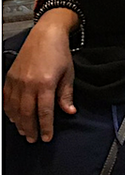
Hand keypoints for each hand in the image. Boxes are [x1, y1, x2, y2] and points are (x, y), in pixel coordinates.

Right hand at [3, 8, 77, 141]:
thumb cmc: (59, 53)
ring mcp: (16, 80)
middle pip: (26, 113)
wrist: (45, 35)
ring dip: (18, 122)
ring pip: (14, 107)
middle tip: (33, 139)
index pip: (44, 111)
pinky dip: (8, 110)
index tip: (46, 137)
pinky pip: (6, 98)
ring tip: (24, 131)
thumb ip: (66, 95)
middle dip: (30, 128)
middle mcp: (28, 84)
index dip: (45, 127)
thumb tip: (69, 111)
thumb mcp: (68, 74)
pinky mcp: (10, 77)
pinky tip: (13, 117)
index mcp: (45, 84)